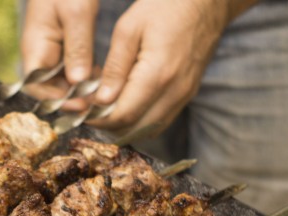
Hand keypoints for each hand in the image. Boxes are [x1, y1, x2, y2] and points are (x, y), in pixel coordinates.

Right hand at [20, 0, 99, 110]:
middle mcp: (41, 54)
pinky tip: (105, 81)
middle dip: (72, 100)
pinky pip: (74, 71)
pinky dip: (87, 79)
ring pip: (64, 83)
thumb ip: (77, 48)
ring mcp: (53, 53)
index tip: (80, 105)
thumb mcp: (76, 13)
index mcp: (35, 47)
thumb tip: (77, 81)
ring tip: (103, 97)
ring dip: (81, 92)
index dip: (55, 101)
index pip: (36, 86)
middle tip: (98, 106)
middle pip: (50, 89)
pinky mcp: (66, 49)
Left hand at [89, 0, 256, 134]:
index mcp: (157, 74)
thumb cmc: (166, 6)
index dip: (97, 119)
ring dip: (123, 126)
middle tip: (88, 110)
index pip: (122, 115)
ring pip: (148, 130)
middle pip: (134, 129)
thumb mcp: (129, 28)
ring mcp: (184, 95)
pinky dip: (140, 121)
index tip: (80, 110)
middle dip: (107, 125)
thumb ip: (115, 67)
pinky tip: (126, 105)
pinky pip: (160, 121)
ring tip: (104, 108)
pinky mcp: (187, 95)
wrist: (207, 1)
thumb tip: (101, 100)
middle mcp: (174, 92)